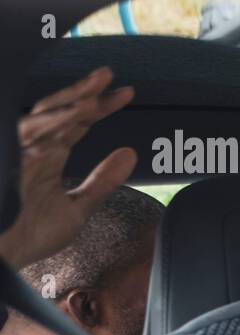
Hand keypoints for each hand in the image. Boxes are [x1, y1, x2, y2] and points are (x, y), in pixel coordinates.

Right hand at [0, 67, 135, 268]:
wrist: (2, 259)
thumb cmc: (30, 234)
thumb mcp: (77, 208)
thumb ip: (102, 181)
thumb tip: (131, 153)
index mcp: (48, 156)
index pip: (77, 122)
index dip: (100, 106)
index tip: (127, 93)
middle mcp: (33, 149)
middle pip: (59, 111)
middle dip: (83, 92)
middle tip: (109, 75)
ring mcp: (18, 152)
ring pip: (42, 116)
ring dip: (69, 102)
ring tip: (95, 92)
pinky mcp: (8, 158)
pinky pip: (27, 134)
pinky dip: (52, 124)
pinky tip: (74, 116)